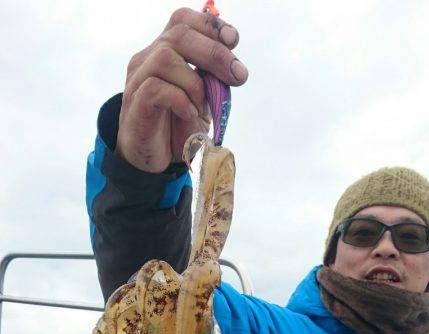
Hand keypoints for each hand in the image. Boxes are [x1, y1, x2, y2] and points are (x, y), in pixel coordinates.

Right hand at [115, 7, 247, 173]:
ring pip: (166, 59)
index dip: (210, 25)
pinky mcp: (135, 103)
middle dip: (215, 53)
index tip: (233, 40)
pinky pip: (155, 88)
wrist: (154, 162)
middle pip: (179, 34)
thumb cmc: (177, 128)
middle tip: (237, 76)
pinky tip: (189, 114)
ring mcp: (137, 79)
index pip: (182, 21)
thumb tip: (233, 69)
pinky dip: (180, 100)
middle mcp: (147, 59)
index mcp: (164, 52)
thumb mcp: (202, 102)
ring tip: (202, 106)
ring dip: (195, 83)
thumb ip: (214, 82)